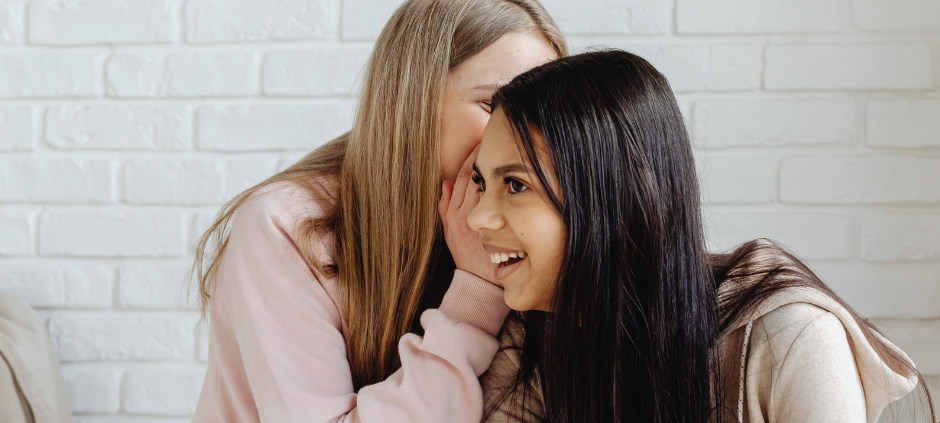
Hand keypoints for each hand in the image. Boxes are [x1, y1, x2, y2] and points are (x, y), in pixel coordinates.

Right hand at [439, 146, 498, 286]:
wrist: (480, 279)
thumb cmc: (467, 255)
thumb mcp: (450, 232)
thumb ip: (445, 206)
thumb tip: (444, 182)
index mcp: (455, 213)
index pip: (461, 176)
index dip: (470, 157)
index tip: (480, 141)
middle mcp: (466, 214)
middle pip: (473, 175)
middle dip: (483, 155)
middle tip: (494, 134)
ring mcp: (481, 219)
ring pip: (486, 184)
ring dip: (494, 165)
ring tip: (506, 147)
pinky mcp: (494, 226)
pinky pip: (496, 200)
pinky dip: (502, 184)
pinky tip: (512, 171)